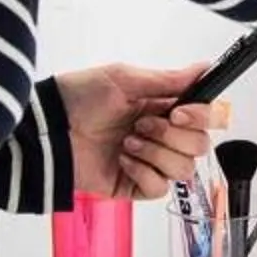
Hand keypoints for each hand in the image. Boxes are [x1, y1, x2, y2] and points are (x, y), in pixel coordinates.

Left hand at [60, 63, 229, 200]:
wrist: (50, 129)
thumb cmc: (80, 97)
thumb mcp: (125, 79)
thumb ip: (169, 79)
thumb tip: (204, 68)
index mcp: (164, 108)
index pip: (206, 118)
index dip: (201, 117)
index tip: (179, 113)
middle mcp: (162, 136)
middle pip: (200, 146)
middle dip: (172, 136)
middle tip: (141, 124)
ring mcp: (150, 162)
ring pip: (184, 169)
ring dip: (156, 154)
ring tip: (127, 142)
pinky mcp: (135, 185)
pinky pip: (159, 188)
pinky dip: (142, 172)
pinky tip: (122, 160)